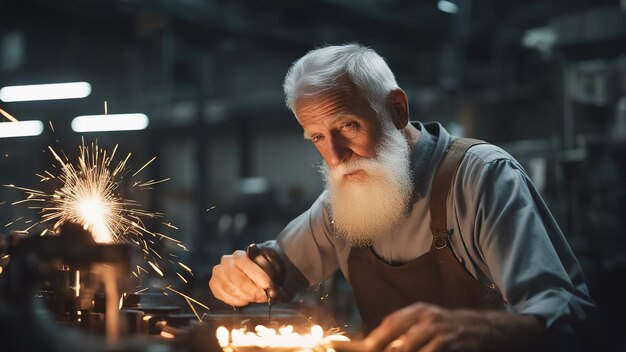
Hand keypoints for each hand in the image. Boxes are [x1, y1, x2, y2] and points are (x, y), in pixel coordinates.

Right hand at [209, 250, 271, 305]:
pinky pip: (225, 296)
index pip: (246, 263)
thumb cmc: (254, 271)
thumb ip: (264, 273)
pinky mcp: (213, 285)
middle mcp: (226, 262)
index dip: (257, 275)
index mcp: (238, 255)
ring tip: (255, 298)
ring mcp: (218, 273)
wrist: (243, 273)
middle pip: (238, 279)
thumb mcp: (261, 267)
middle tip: (262, 296)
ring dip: (246, 296)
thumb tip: (268, 287)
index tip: (267, 285)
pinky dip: (237, 301)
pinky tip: (244, 300)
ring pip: (232, 289)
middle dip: (252, 290)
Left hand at [363, 302, 542, 351]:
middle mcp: (425, 318)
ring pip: (407, 351)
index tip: (351, 348)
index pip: (387, 326)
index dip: (368, 341)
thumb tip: (375, 343)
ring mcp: (438, 331)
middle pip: (392, 343)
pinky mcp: (450, 343)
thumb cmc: (453, 329)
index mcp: (417, 312)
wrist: (490, 329)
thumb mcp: (429, 323)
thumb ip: (406, 331)